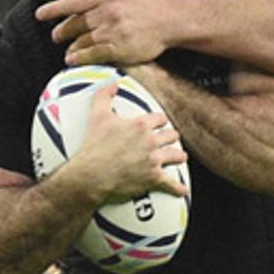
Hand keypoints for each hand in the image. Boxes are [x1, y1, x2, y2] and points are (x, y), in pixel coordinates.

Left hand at [35, 0, 174, 66]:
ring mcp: (112, 32)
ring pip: (83, 40)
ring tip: (66, 50)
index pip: (73, 2)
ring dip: (72, 46)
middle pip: (76, 23)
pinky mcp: (119, 49)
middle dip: (62, 31)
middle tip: (55, 35)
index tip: (40, 14)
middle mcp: (107, 13)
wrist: (173, 19)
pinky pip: (93, 54)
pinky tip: (73, 60)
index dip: (54, 8)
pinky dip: (81, 57)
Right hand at [65, 84, 187, 202]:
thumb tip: (113, 83)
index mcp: (141, 125)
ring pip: (176, 155)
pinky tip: (183, 190)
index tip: (160, 123)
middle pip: (170, 136)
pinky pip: (171, 183)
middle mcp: (151, 141)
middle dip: (171, 137)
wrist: (91, 175)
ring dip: (178, 156)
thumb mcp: (97, 115)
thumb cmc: (93, 146)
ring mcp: (154, 160)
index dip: (160, 121)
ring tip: (180, 157)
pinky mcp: (153, 178)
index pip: (160, 118)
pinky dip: (178, 188)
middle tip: (170, 140)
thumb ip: (104, 95)